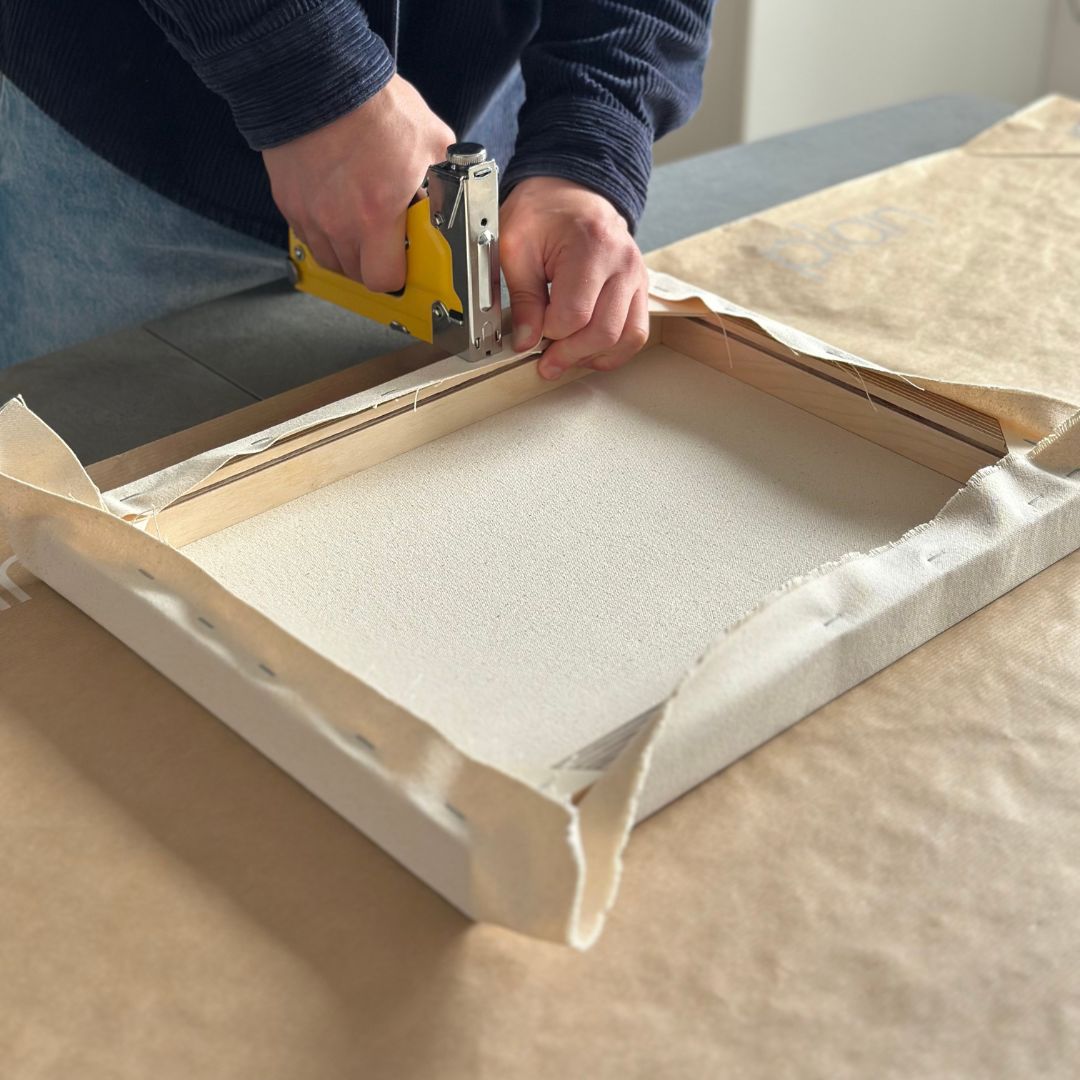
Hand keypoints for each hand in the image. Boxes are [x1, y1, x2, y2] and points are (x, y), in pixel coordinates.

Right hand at [262, 75, 454, 292]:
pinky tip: (337, 209)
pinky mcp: (289, 201)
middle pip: (356, 274)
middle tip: (386, 244)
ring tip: (361, 227)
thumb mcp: (432, 141)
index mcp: (377, 215)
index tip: (405, 263)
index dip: (398, 276)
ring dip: (347, 252)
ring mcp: (309, 214)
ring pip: (330, 259)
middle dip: (374, 265)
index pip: (385, 279)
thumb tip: (457, 192)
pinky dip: (323, 231)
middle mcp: (338, 222)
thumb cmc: (373, 105)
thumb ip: (445, 178)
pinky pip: (308, 235)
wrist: (318, 75)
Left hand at [500, 178, 649, 379]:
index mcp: (592, 246)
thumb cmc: (542, 212)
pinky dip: (613, 350)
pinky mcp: (639, 288)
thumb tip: (525, 341)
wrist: (569, 191)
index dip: (549, 333)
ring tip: (567, 359)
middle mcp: (624, 263)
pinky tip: (588, 352)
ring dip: (594, 357)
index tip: (532, 335)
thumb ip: (522, 298)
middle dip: (570, 354)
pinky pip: (636, 332)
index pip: (575, 314)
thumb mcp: (515, 247)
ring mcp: (637, 277)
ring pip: (627, 338)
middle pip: (604, 331)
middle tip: (546, 361)